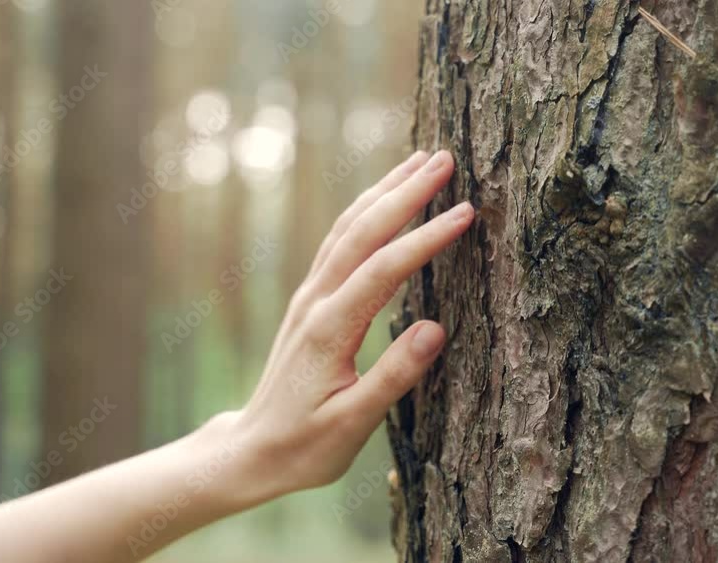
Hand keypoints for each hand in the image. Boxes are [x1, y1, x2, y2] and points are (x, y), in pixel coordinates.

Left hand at [219, 150, 472, 503]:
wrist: (252, 450)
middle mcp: (316, 302)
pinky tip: (382, 201)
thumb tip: (436, 328)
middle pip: (362, 233)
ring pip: (347, 230)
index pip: (383, 270)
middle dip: (405, 192)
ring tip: (419, 162)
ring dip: (384, 192)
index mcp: (329, 330)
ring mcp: (309, 298)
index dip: (426, 238)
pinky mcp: (311, 302)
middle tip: (445, 159)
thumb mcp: (351, 425)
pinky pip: (339, 242)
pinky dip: (365, 213)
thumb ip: (393, 376)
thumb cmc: (304, 446)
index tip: (465, 212)